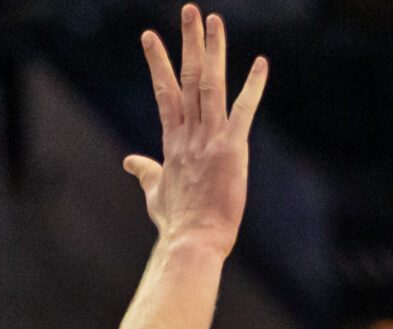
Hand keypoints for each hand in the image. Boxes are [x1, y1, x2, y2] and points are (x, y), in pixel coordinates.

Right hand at [124, 5, 269, 253]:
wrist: (191, 241)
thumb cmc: (175, 222)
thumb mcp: (154, 192)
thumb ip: (145, 172)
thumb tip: (131, 162)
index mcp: (172, 140)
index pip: (164, 93)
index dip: (158, 63)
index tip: (150, 37)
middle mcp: (189, 133)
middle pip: (186, 78)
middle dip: (188, 42)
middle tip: (190, 10)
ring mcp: (209, 138)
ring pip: (209, 84)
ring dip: (212, 50)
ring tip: (213, 20)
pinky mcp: (231, 149)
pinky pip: (244, 110)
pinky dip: (253, 86)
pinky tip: (261, 63)